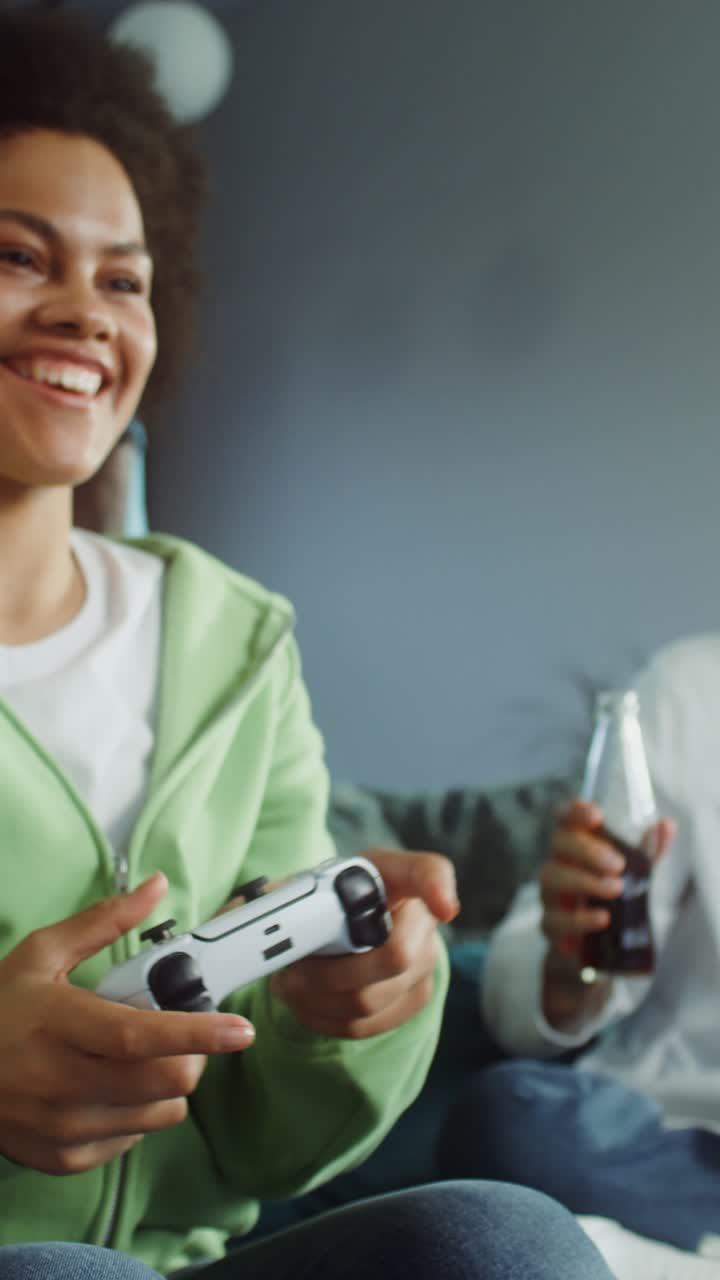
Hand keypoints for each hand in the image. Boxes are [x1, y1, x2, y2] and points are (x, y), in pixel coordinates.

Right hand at [0, 874, 254, 1175]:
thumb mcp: (41, 955)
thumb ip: (104, 922)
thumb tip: (156, 887)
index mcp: (58, 1024)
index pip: (140, 1037)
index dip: (196, 1033)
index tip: (238, 1029)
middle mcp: (60, 1081)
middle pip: (162, 1082)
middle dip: (194, 1056)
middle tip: (189, 1034)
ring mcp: (61, 1126)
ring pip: (158, 1114)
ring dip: (170, 1084)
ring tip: (145, 1058)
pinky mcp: (62, 1156)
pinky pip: (132, 1139)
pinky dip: (138, 1112)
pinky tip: (113, 1087)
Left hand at [271, 849, 458, 1039]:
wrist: (340, 928)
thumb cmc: (322, 900)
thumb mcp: (303, 884)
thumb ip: (280, 894)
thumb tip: (253, 911)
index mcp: (395, 874)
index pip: (431, 872)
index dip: (439, 889)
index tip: (443, 909)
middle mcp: (422, 918)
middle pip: (395, 956)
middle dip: (329, 973)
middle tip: (290, 971)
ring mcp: (425, 962)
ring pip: (370, 999)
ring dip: (316, 1000)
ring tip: (289, 985)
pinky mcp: (413, 1000)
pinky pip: (365, 1024)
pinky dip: (324, 1019)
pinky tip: (307, 1001)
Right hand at [541, 800, 675, 960]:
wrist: (594, 951)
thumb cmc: (609, 901)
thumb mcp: (634, 874)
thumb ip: (648, 851)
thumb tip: (666, 826)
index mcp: (576, 846)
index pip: (565, 818)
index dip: (575, 812)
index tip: (596, 816)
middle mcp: (558, 865)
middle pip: (558, 843)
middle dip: (587, 850)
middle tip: (618, 864)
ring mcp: (551, 896)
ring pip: (552, 878)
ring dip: (583, 881)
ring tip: (615, 889)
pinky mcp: (551, 927)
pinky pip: (554, 920)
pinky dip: (578, 920)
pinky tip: (601, 919)